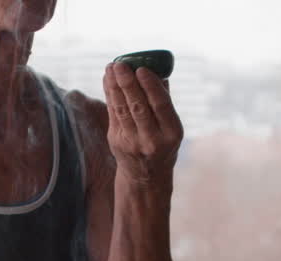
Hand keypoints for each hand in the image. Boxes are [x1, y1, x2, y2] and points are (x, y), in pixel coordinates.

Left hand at [103, 62, 183, 184]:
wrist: (146, 176)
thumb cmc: (162, 143)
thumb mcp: (171, 127)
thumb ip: (164, 100)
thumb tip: (157, 69)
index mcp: (172, 133)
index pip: (161, 105)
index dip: (150, 86)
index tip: (141, 69)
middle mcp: (152, 140)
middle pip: (138, 107)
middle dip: (127, 83)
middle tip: (120, 64)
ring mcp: (132, 143)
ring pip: (122, 110)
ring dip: (115, 86)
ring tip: (111, 68)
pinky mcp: (116, 142)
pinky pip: (113, 114)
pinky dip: (110, 95)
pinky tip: (108, 80)